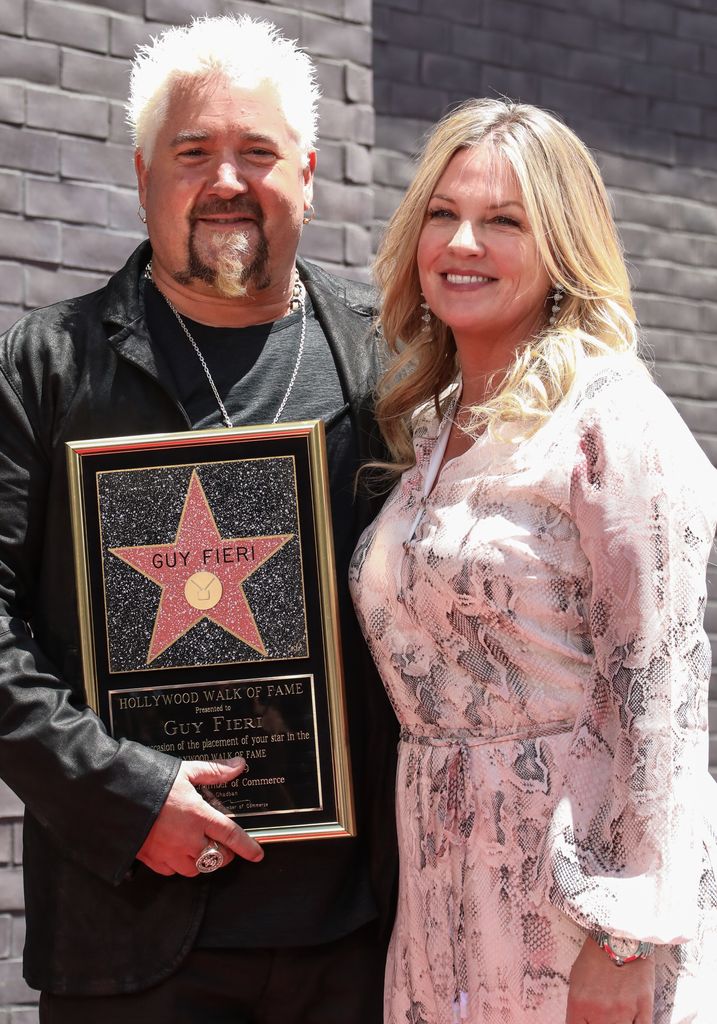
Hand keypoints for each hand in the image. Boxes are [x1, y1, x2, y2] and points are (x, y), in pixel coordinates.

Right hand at [136, 757, 263, 876]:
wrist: (117, 796)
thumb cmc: (152, 782)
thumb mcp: (186, 771)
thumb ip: (214, 771)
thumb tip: (237, 765)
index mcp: (199, 816)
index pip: (231, 836)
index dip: (247, 848)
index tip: (257, 855)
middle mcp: (187, 838)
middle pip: (217, 858)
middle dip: (224, 853)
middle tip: (222, 843)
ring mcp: (170, 852)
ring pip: (196, 869)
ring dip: (202, 861)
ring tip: (200, 847)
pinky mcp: (153, 860)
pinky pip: (172, 871)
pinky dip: (179, 865)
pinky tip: (177, 851)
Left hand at [566, 936, 653, 1023]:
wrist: (621, 934)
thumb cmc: (596, 954)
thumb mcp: (576, 978)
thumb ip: (578, 1007)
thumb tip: (581, 1021)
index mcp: (579, 1004)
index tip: (588, 1021)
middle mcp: (601, 1012)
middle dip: (600, 1023)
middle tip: (604, 1014)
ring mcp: (624, 1012)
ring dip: (618, 1023)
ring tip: (616, 1012)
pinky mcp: (645, 1008)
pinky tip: (631, 1019)